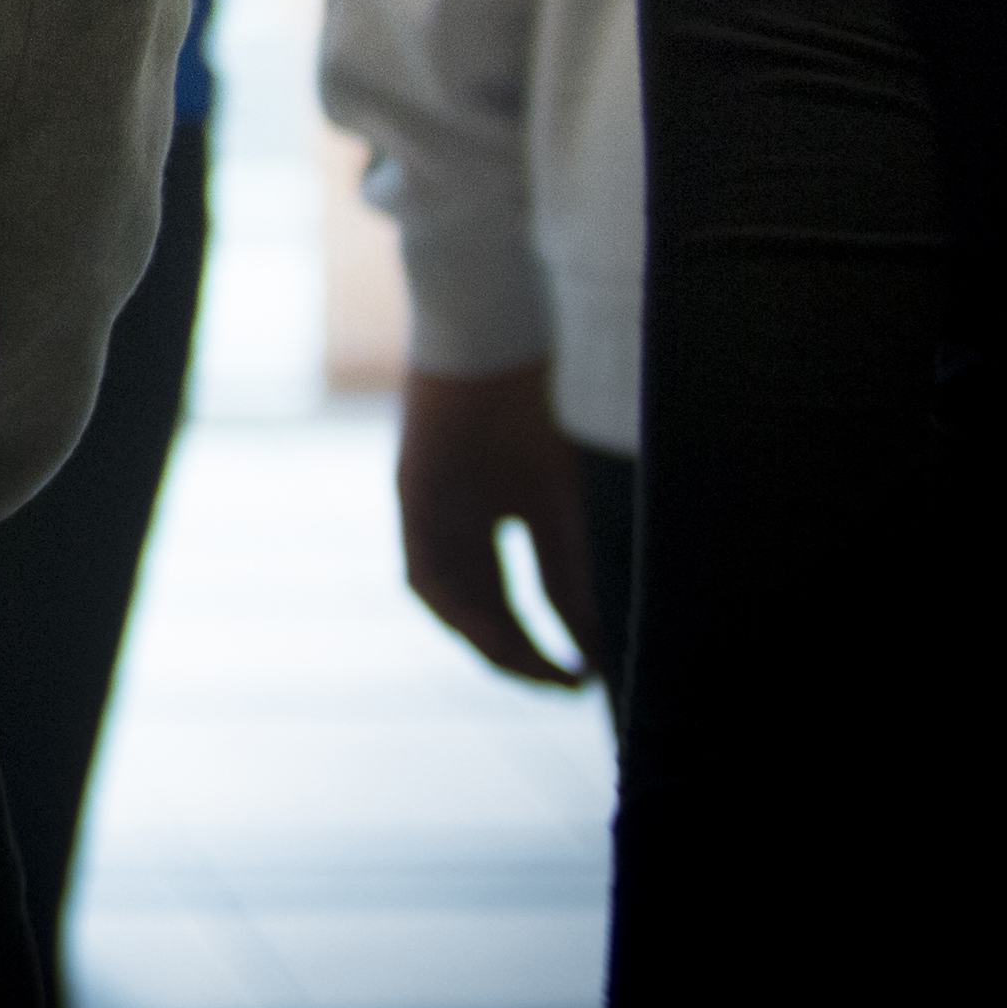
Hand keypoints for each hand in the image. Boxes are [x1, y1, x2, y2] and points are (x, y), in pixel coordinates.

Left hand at [395, 362, 604, 687]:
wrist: (492, 322)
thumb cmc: (536, 392)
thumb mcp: (561, 495)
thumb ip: (571, 567)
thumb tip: (595, 642)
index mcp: (501, 503)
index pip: (520, 590)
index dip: (550, 637)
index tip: (586, 674)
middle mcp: (457, 511)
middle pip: (482, 602)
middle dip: (520, 652)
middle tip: (565, 685)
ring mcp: (429, 503)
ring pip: (451, 595)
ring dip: (490, 640)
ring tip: (536, 669)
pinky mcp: (411, 491)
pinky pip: (425, 571)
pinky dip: (458, 608)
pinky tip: (491, 634)